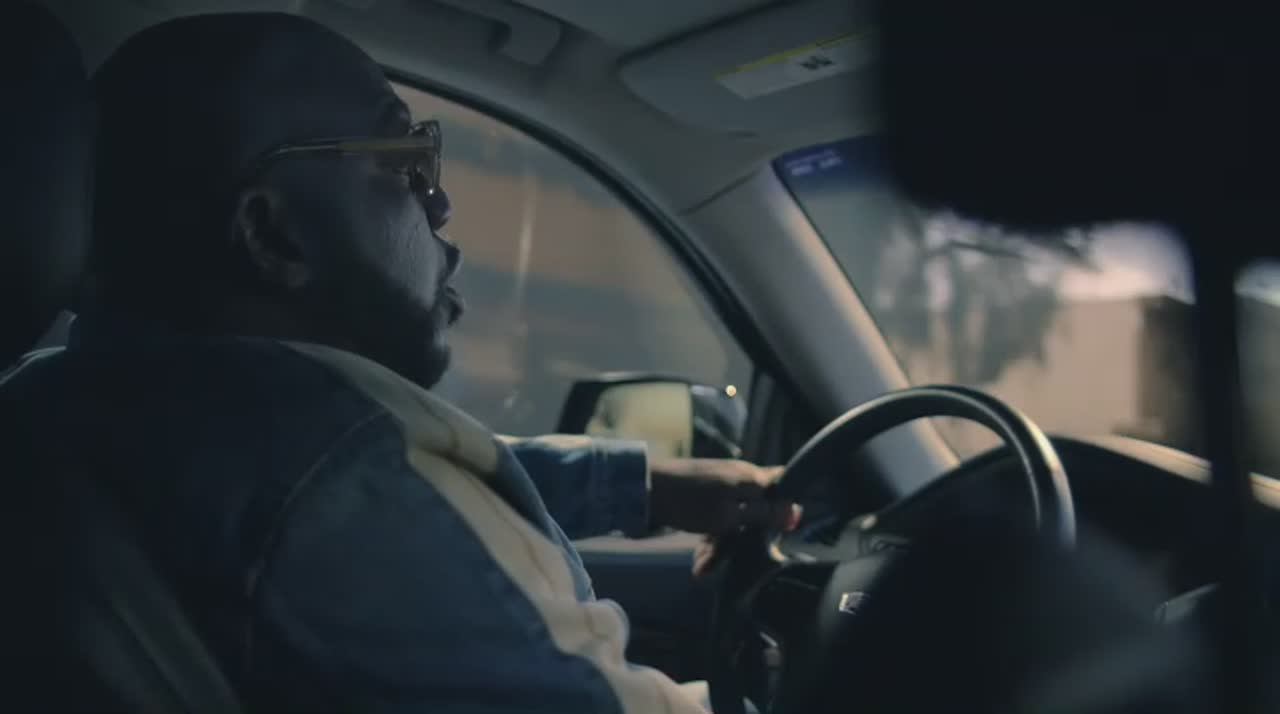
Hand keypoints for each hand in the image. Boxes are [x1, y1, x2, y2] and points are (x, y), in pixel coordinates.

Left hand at [647, 458, 800, 576]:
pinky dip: (709, 541)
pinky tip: (698, 562)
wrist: (641, 491)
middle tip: (733, 559)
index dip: (789, 504)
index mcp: (750, 478)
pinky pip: (716, 522)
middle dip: (747, 539)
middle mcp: (737, 480)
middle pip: (758, 510)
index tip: (787, 530)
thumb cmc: (688, 502)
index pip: (783, 480)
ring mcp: (718, 489)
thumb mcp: (728, 514)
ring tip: (702, 568)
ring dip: (721, 547)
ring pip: (734, 521)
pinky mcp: (701, 499)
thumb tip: (797, 511)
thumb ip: (762, 513)